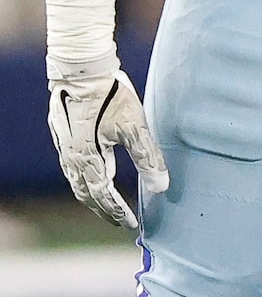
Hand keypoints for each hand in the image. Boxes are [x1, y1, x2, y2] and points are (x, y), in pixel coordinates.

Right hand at [48, 68, 166, 231]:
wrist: (82, 71)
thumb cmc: (111, 97)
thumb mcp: (135, 127)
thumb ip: (148, 158)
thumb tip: (161, 187)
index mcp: (88, 159)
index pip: (103, 195)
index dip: (117, 211)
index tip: (131, 224)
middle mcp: (72, 158)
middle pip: (86, 193)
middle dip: (104, 209)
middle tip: (120, 221)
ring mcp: (65, 147)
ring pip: (77, 182)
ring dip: (93, 197)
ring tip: (108, 205)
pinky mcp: (64, 136)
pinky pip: (73, 168)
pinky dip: (85, 181)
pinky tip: (95, 176)